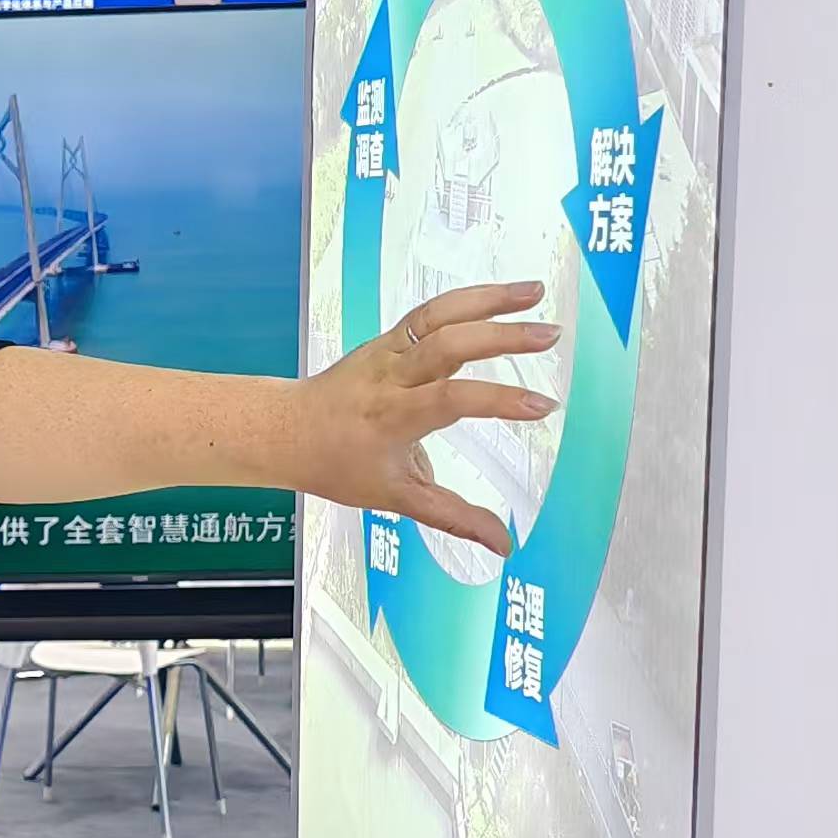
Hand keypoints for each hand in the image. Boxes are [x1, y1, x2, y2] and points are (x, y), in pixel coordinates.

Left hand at [291, 281, 561, 554]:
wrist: (285, 431)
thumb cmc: (336, 465)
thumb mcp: (395, 498)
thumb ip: (454, 517)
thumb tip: (504, 545)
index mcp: (392, 417)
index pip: (452, 400)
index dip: (499, 401)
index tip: (544, 406)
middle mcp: (389, 377)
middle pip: (447, 345)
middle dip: (502, 337)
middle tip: (552, 336)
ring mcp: (386, 352)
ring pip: (437, 315)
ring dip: (488, 300)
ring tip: (535, 292)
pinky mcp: (386, 339)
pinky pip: (428, 313)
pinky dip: (466, 300)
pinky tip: (502, 296)